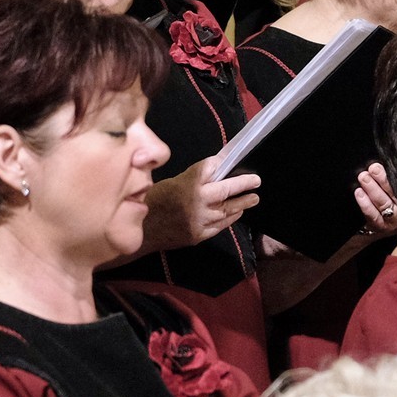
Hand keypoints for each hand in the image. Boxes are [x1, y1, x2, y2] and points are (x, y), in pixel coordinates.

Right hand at [143, 157, 258, 249]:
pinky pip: (220, 226)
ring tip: (254, 198)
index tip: (230, 161)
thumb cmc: (150, 201)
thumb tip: (215, 170)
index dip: (221, 163)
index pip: (211, 168)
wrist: (139, 230)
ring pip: (227, 210)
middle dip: (243, 185)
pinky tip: (237, 213)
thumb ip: (192, 178)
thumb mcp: (169, 181)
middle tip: (257, 181)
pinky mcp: (198, 235)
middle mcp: (197, 202)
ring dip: (242, 203)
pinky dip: (230, 218)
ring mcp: (199, 220)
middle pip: (226, 190)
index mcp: (187, 184)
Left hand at [354, 163, 396, 238]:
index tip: (388, 164)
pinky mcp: (380, 227)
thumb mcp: (395, 191)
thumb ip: (392, 179)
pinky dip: (365, 204)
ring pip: (384, 204)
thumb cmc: (388, 203)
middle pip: (395, 194)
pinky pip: (373, 216)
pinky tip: (359, 193)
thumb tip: (381, 163)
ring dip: (373, 189)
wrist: (379, 226)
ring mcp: (392, 221)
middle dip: (383, 180)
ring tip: (364, 177)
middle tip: (374, 168)